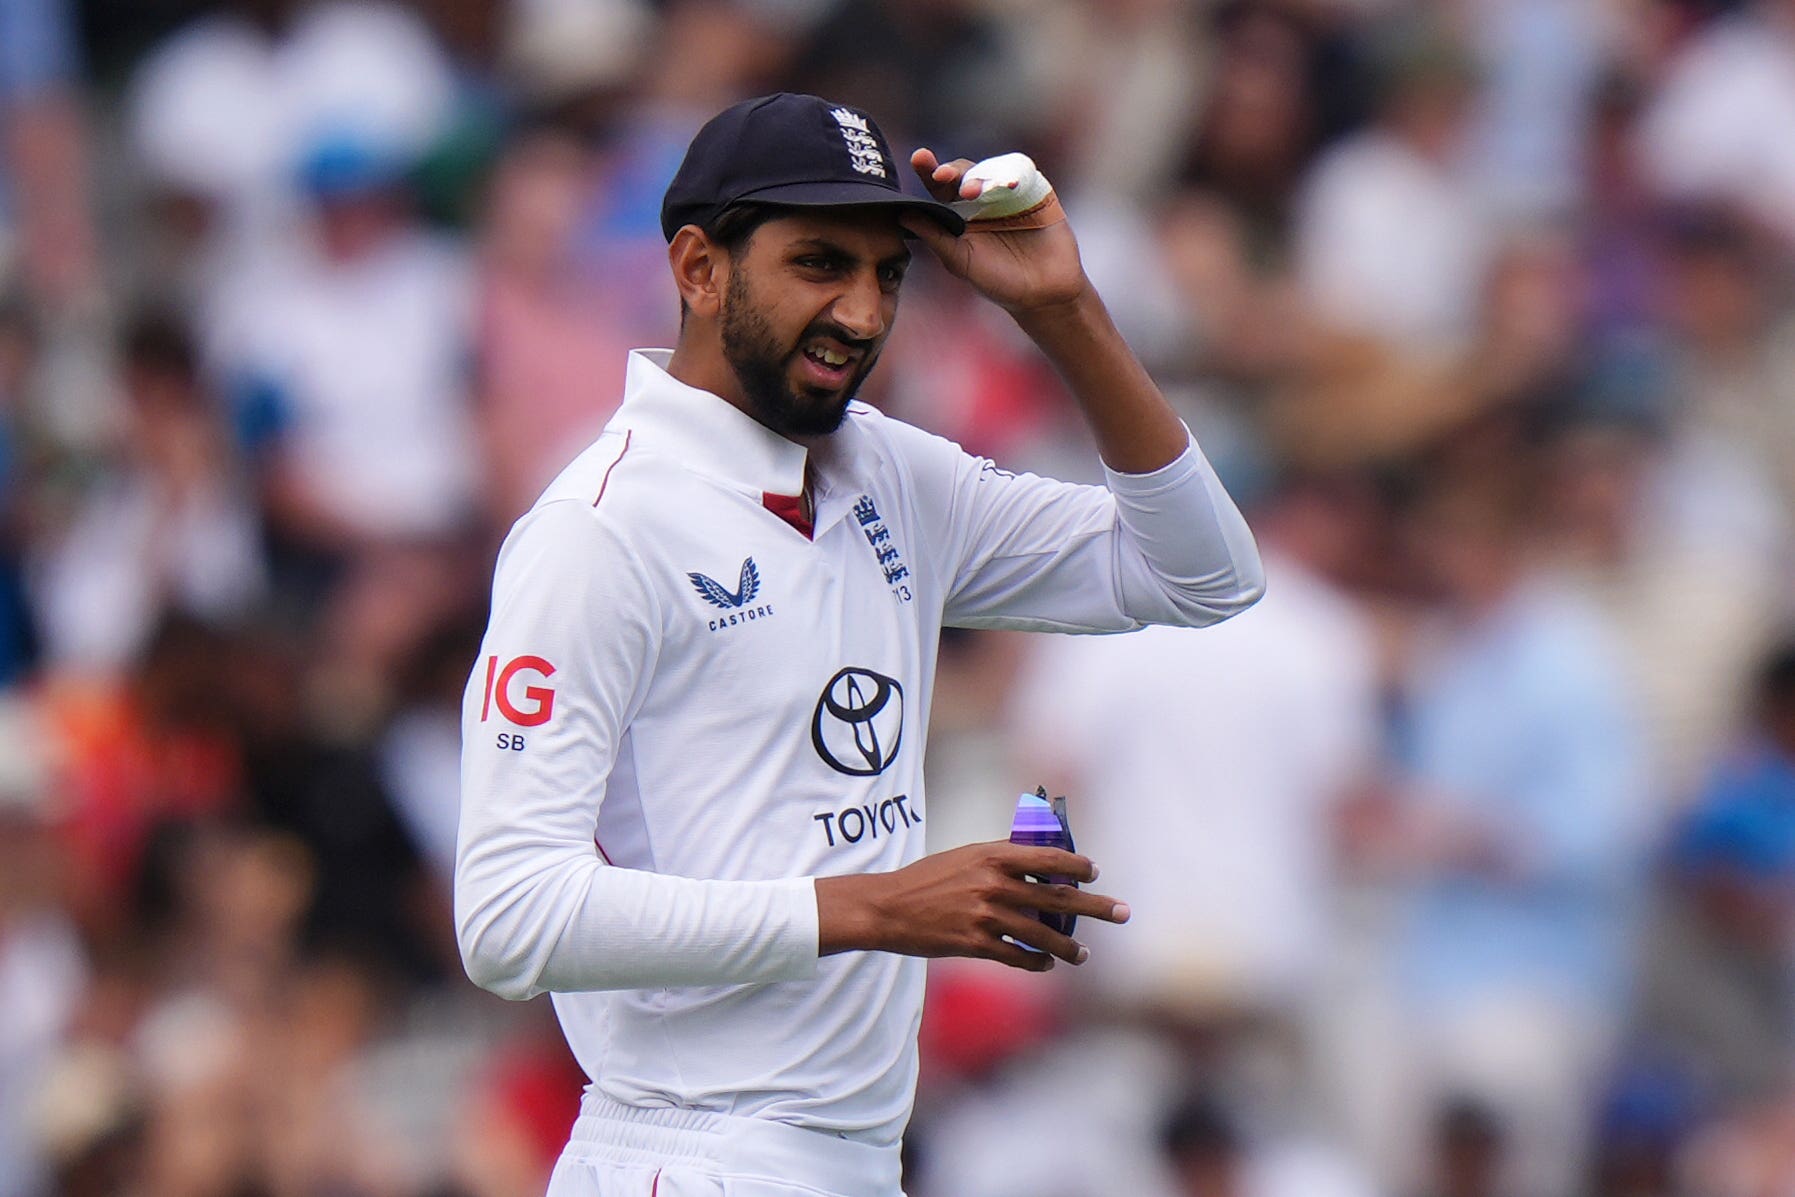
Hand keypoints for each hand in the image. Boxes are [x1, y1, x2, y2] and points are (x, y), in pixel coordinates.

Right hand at [816, 840, 1129, 971]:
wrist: (887, 908)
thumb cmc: (927, 879)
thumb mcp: (964, 857)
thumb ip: (1000, 859)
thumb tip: (1040, 863)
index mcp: (992, 855)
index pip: (1048, 858)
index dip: (1076, 866)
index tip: (1094, 873)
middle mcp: (993, 884)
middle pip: (1057, 897)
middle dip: (1095, 906)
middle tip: (1122, 912)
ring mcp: (985, 916)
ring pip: (1042, 935)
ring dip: (1068, 946)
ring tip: (1084, 955)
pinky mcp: (974, 944)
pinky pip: (1017, 957)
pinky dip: (1037, 963)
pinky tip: (1048, 965)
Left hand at [900, 148, 1088, 314]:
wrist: (1044, 294)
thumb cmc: (998, 282)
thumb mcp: (962, 262)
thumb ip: (935, 237)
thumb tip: (903, 214)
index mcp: (959, 214)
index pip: (940, 188)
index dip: (928, 170)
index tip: (919, 158)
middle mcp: (982, 200)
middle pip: (964, 172)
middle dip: (953, 171)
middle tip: (944, 177)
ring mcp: (1008, 194)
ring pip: (991, 170)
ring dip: (980, 176)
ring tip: (974, 192)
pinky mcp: (1035, 192)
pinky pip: (1022, 173)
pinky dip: (1013, 175)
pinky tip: (1009, 186)